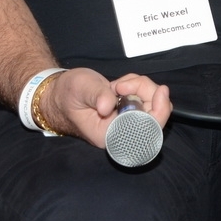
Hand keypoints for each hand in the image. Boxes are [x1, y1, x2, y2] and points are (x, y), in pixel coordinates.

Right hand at [38, 68, 171, 148]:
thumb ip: (97, 96)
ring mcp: (128, 121)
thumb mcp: (81, 89)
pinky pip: (146, 97)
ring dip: (139, 86)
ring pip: (152, 102)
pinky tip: (120, 86)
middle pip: (154, 113)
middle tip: (122, 84)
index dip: (158, 111)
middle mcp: (122, 132)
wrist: (60, 94)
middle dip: (145, 90)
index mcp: (110, 135)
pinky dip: (138, 86)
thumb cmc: (67, 94)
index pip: (146, 130)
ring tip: (116, 86)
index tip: (160, 90)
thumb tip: (108, 106)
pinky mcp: (130, 111)